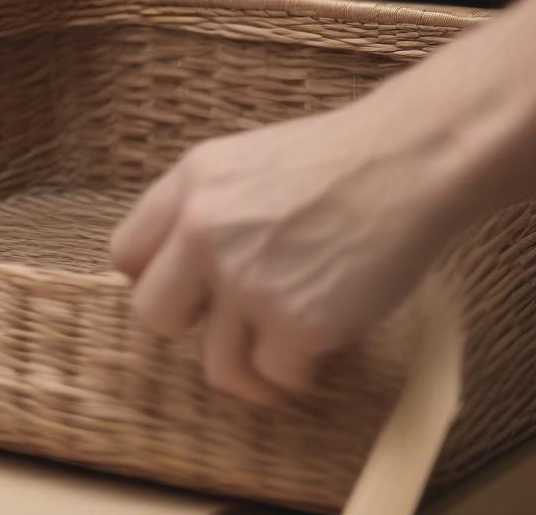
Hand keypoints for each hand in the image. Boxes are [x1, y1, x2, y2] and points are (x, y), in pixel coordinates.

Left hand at [110, 99, 461, 404]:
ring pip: (215, 365)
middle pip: (152, 315)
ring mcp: (246, 280)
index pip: (125, 254)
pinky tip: (321, 340)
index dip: (157, 277)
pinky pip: (275, 375)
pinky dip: (298, 369)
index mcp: (189, 182)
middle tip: (230, 321)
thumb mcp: (245, 161)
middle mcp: (203, 229)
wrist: (410, 161)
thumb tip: (178, 271)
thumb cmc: (338, 160)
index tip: (188, 288)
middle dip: (191, 326)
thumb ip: (203, 208)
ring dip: (250, 366)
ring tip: (280, 350)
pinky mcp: (297, 323)